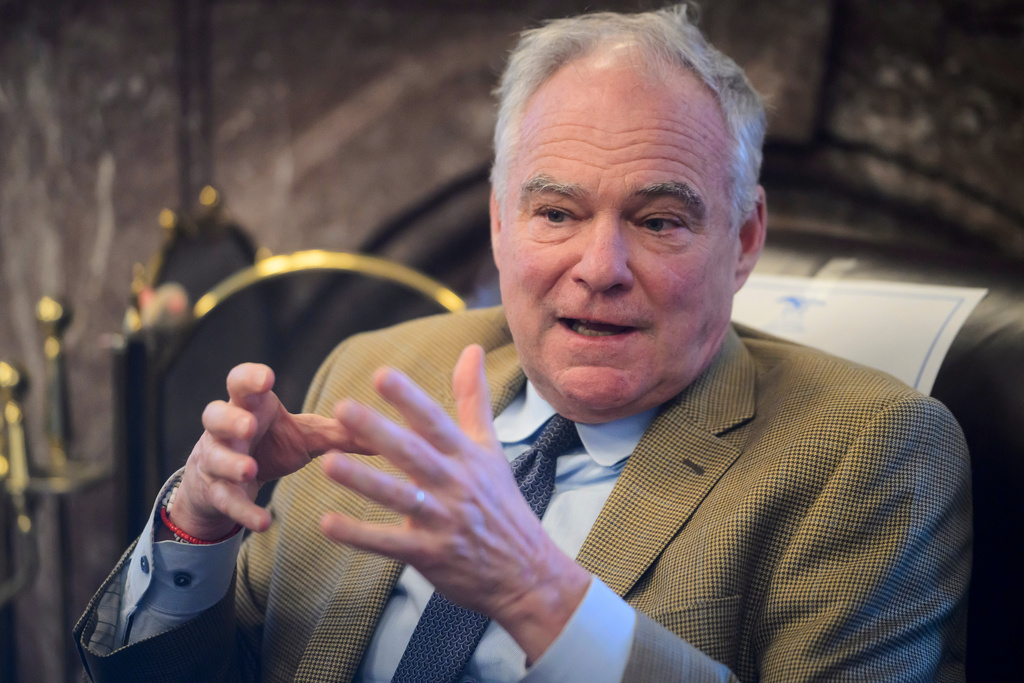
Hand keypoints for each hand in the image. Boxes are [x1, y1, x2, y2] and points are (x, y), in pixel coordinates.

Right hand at [170, 363, 365, 539]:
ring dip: (231, 463)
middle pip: (215, 414)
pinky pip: (226, 500)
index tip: (267, 379)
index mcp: (251, 405)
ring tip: (249, 469)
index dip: (249, 378)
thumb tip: (393, 432)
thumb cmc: (273, 444)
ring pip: (214, 457)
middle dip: (231, 419)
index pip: (240, 382)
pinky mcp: (217, 492)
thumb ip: (342, 432)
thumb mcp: (307, 435)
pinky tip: (263, 523)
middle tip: (250, 424)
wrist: (232, 479)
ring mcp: (217, 459)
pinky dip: (244, 511)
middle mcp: (227, 428)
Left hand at [318, 345, 590, 661]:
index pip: (436, 422)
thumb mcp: (491, 449)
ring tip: (329, 463)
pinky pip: (389, 544)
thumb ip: (474, 399)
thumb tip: (471, 349)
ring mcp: (442, 521)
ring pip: (399, 498)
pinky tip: (327, 523)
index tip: (383, 375)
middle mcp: (455, 485)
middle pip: (413, 454)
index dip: (409, 399)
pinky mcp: (430, 555)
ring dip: (363, 481)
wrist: (526, 572)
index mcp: (467, 457)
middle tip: (343, 409)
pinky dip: (359, 535)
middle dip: (378, 432)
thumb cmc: (502, 505)